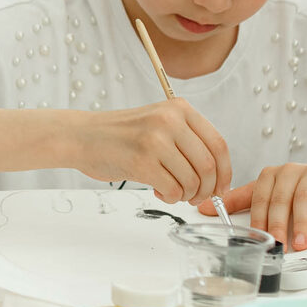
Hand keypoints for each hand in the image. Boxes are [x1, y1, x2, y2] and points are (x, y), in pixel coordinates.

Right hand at [72, 98, 232, 204]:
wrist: (81, 136)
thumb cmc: (119, 135)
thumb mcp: (158, 123)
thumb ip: (187, 139)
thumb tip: (218, 175)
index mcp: (178, 108)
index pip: (218, 144)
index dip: (225, 172)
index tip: (220, 187)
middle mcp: (169, 120)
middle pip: (209, 166)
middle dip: (207, 189)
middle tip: (196, 197)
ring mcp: (155, 140)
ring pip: (193, 181)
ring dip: (186, 195)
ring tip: (172, 191)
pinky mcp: (142, 161)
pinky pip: (173, 190)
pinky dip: (171, 198)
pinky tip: (158, 191)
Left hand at [217, 157, 306, 249]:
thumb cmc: (301, 188)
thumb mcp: (271, 194)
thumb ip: (242, 201)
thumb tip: (202, 208)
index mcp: (270, 177)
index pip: (258, 197)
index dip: (257, 218)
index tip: (257, 239)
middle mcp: (289, 171)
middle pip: (279, 198)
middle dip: (277, 224)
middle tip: (279, 246)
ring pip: (304, 194)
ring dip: (302, 219)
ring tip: (302, 242)